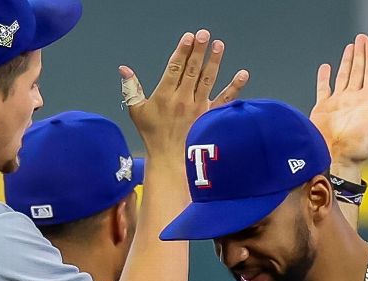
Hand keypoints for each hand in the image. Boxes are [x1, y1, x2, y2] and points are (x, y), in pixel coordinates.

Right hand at [119, 29, 248, 154]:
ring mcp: (199, 108)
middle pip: (192, 70)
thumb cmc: (152, 135)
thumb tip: (124, 69)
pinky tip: (243, 74)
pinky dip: (235, 87)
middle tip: (203, 34)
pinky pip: (225, 100)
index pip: (174, 68)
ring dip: (214, 61)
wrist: (169, 158)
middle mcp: (183, 100)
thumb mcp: (137, 111)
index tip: (188, 37)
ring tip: (218, 45)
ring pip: (207, 80)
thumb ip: (131, 88)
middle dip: (198, 50)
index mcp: (164, 96)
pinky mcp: (211, 116)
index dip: (181, 51)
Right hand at [311, 33, 367, 181]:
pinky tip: (326, 67)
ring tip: (350, 46)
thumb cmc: (361, 147)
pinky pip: (324, 88)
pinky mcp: (323, 107)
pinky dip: (324, 77)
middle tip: (362, 37)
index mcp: (367, 101)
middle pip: (358, 71)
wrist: (337, 158)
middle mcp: (353, 99)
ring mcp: (338, 102)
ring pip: (344, 76)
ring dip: (346, 61)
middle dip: (360, 54)